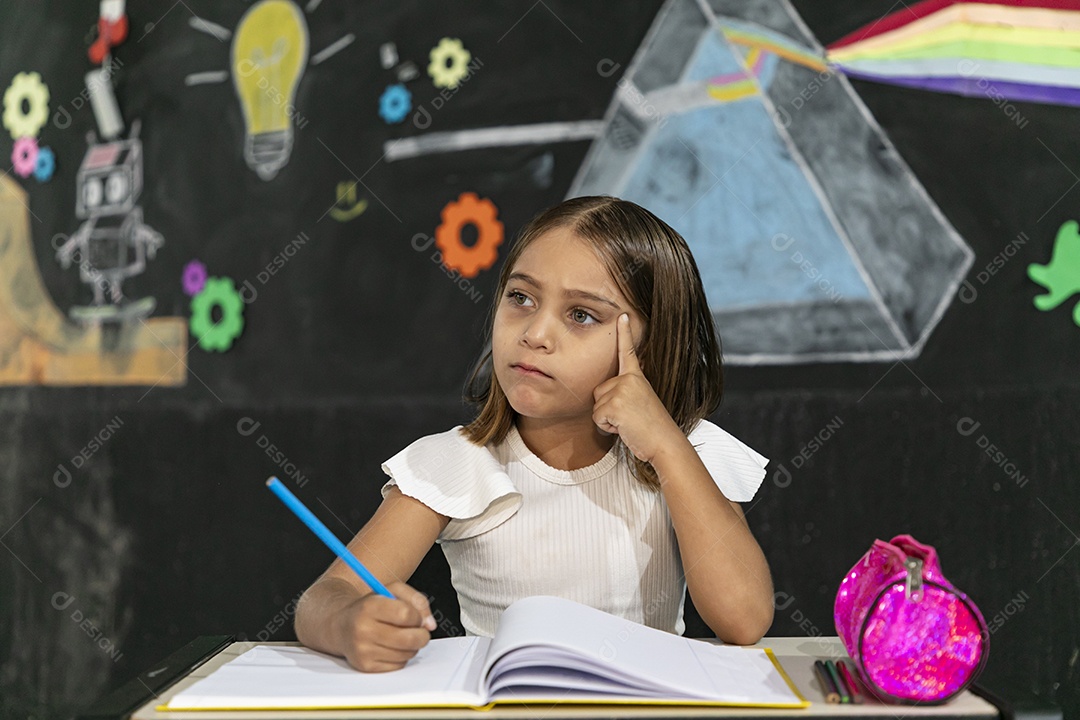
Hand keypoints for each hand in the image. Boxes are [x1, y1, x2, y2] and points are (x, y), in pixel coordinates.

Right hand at [335, 581, 436, 672]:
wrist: (341, 625)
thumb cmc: (370, 608)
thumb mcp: (392, 591)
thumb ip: (417, 601)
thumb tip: (430, 624)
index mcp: (370, 606)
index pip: (406, 614)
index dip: (418, 616)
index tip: (415, 617)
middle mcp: (363, 629)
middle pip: (409, 638)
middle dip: (422, 635)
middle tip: (420, 631)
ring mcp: (363, 650)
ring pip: (407, 654)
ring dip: (412, 646)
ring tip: (402, 637)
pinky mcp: (365, 666)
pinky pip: (398, 665)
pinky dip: (401, 657)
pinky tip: (392, 647)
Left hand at [592, 314, 681, 463]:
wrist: (664, 443)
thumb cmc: (651, 429)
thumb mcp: (641, 402)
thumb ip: (626, 392)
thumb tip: (609, 392)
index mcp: (637, 377)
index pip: (628, 352)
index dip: (625, 332)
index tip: (622, 315)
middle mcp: (629, 379)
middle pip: (598, 391)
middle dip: (607, 408)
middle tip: (629, 418)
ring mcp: (622, 389)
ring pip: (596, 405)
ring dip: (607, 419)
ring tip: (628, 423)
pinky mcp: (614, 403)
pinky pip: (597, 417)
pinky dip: (607, 427)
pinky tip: (624, 428)